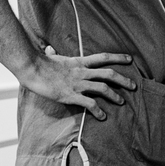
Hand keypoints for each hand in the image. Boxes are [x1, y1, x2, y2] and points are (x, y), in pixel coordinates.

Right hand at [18, 46, 135, 120]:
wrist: (31, 68)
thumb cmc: (38, 63)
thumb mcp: (50, 57)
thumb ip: (53, 53)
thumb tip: (49, 48)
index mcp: (79, 62)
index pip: (103, 57)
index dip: (118, 58)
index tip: (130, 59)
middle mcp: (82, 72)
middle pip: (108, 74)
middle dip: (123, 80)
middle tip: (133, 86)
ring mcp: (77, 84)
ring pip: (103, 89)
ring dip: (115, 96)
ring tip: (122, 102)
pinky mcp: (71, 95)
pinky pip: (89, 104)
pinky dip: (98, 111)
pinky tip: (102, 117)